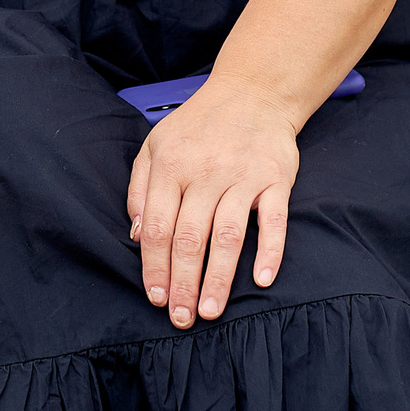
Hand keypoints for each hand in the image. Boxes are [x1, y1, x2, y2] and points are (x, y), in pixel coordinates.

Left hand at [127, 79, 298, 328]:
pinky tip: (261, 279)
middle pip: (189, 237)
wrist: (253, 92)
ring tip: (209, 311)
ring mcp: (242, 176)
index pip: (156, 226)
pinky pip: (274, 221)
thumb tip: (134, 235)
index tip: (155, 298)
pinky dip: (270, 251)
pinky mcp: (275, 179)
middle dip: (182, 283)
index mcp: (170, 165)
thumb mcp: (156, 144)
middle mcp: (205, 171)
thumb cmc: (199, 125)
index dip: (154, 267)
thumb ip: (139, 187)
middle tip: (181, 318)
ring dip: (218, 278)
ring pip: (227, 236)